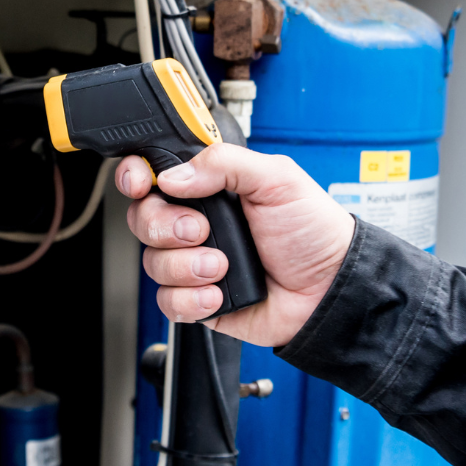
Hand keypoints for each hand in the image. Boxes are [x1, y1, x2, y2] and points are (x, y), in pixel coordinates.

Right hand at [116, 143, 354, 346]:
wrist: (329, 289)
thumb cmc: (312, 231)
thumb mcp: (277, 178)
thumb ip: (224, 163)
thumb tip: (173, 176)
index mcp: (209, 187)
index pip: (153, 174)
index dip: (136, 176)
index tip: (142, 183)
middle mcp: (194, 223)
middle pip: (141, 219)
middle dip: (165, 226)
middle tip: (201, 229)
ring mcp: (193, 262)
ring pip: (152, 263)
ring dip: (186, 266)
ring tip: (223, 266)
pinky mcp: (197, 300)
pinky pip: (167, 302)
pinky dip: (191, 300)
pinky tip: (219, 294)